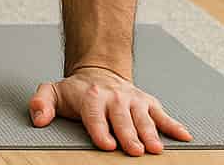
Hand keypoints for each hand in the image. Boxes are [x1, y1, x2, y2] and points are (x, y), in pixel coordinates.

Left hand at [30, 65, 192, 154]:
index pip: (95, 116)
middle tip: (135, 151)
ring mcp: (133, 101)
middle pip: (122, 119)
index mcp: (90, 98)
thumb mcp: (52, 92)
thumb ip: (41, 104)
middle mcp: (114, 98)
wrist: (98, 72)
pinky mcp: (148, 103)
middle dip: (129, 135)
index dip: (100, 130)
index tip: (106, 144)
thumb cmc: (75, 91)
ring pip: (143, 118)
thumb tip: (38, 119)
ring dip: (151, 133)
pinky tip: (184, 136)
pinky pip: (162, 115)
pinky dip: (174, 125)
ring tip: (156, 149)